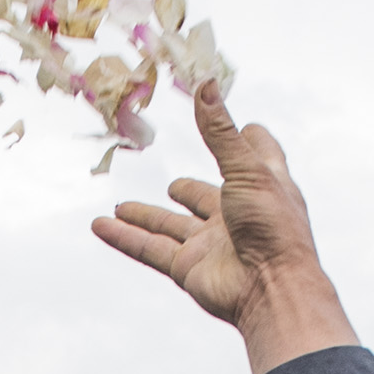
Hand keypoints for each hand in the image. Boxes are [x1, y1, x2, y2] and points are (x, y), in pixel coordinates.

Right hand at [90, 85, 360, 373]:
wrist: (271, 289)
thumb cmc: (274, 226)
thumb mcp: (247, 169)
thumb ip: (220, 131)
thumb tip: (205, 84)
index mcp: (261, 187)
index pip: (256, 158)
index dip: (251, 142)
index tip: (245, 127)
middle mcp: (235, 215)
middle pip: (206, 198)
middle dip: (190, 191)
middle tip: (175, 184)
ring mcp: (210, 244)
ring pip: (169, 225)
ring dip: (144, 216)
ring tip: (122, 205)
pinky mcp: (187, 267)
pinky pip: (148, 248)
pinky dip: (122, 237)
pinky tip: (100, 225)